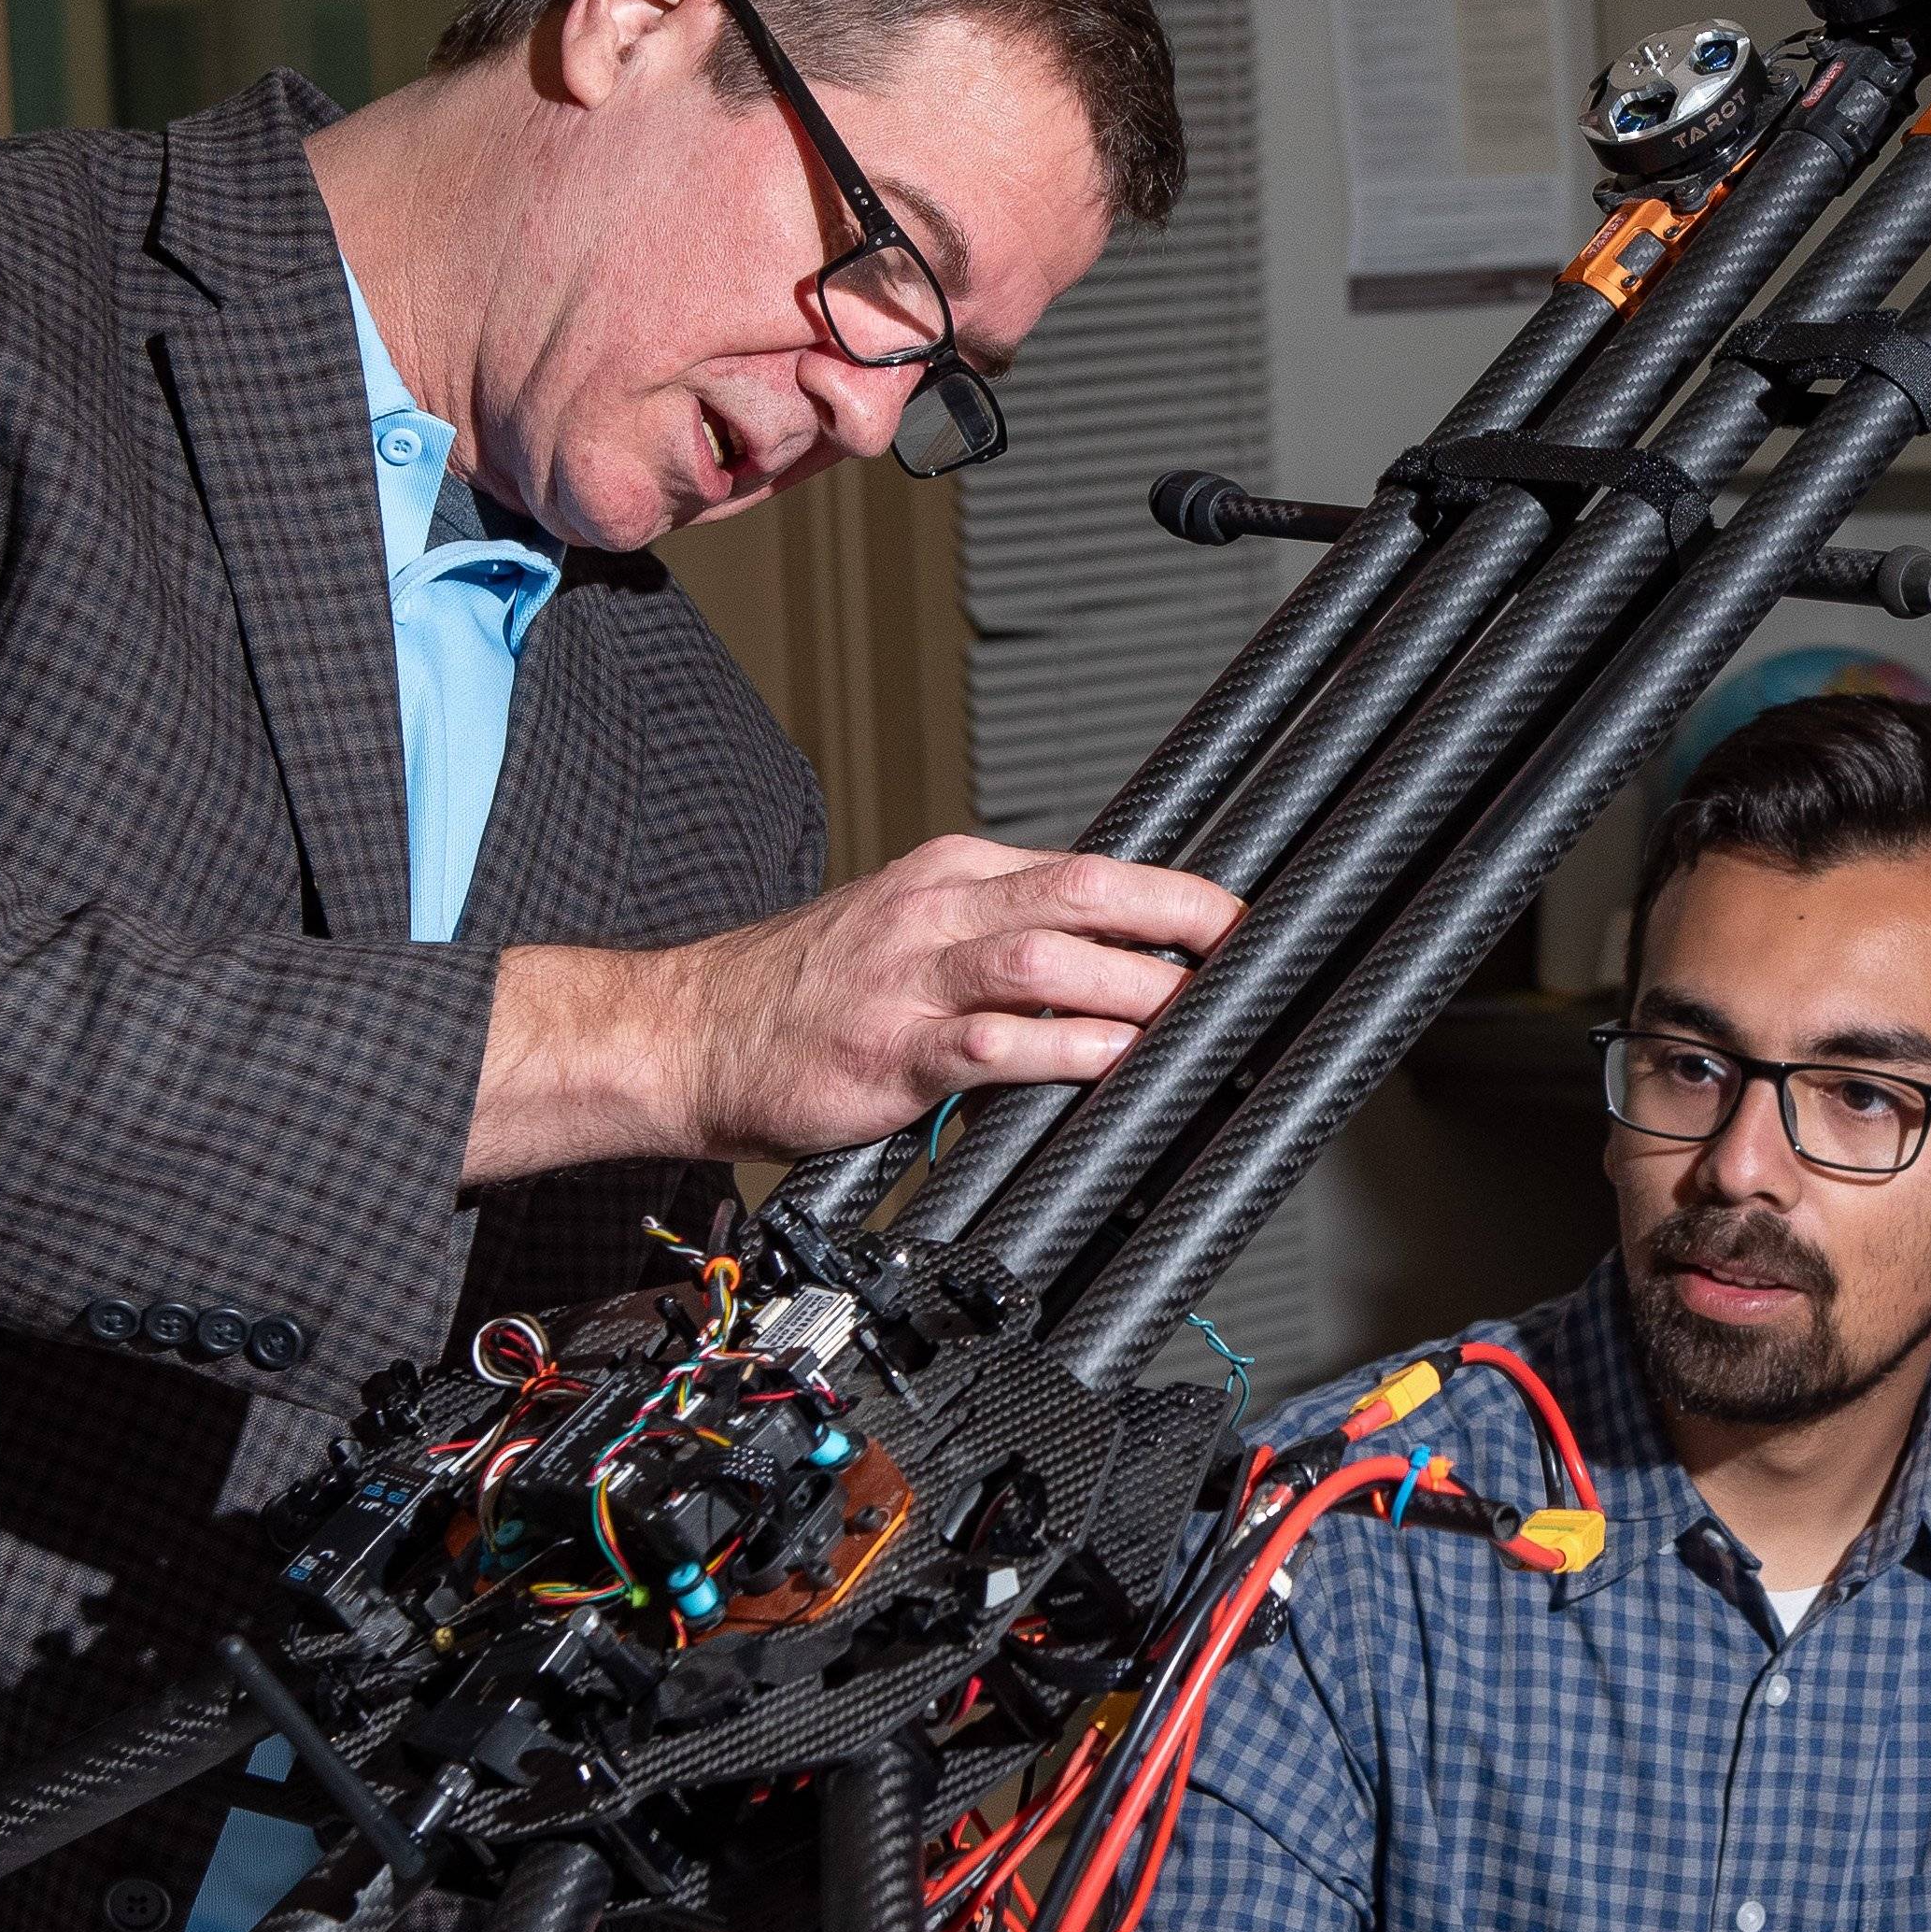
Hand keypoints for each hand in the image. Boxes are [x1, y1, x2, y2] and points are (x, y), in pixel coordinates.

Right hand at [653, 838, 1244, 1163]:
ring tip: (1198, 1015)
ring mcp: (912, 979)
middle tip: (1246, 951)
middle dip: (1180, 917)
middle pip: (1086, 892)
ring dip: (1137, 989)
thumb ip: (993, 938)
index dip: (1173, 892)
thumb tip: (1101, 967)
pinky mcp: (891, 1052)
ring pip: (1050, 960)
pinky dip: (1065, 1050)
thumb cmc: (798, 992)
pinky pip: (996, 1044)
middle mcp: (936, 910)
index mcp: (948, 873)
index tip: (1235, 920)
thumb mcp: (904, 932)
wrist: (685, 1034)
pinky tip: (1112, 1063)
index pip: (1086, 868)